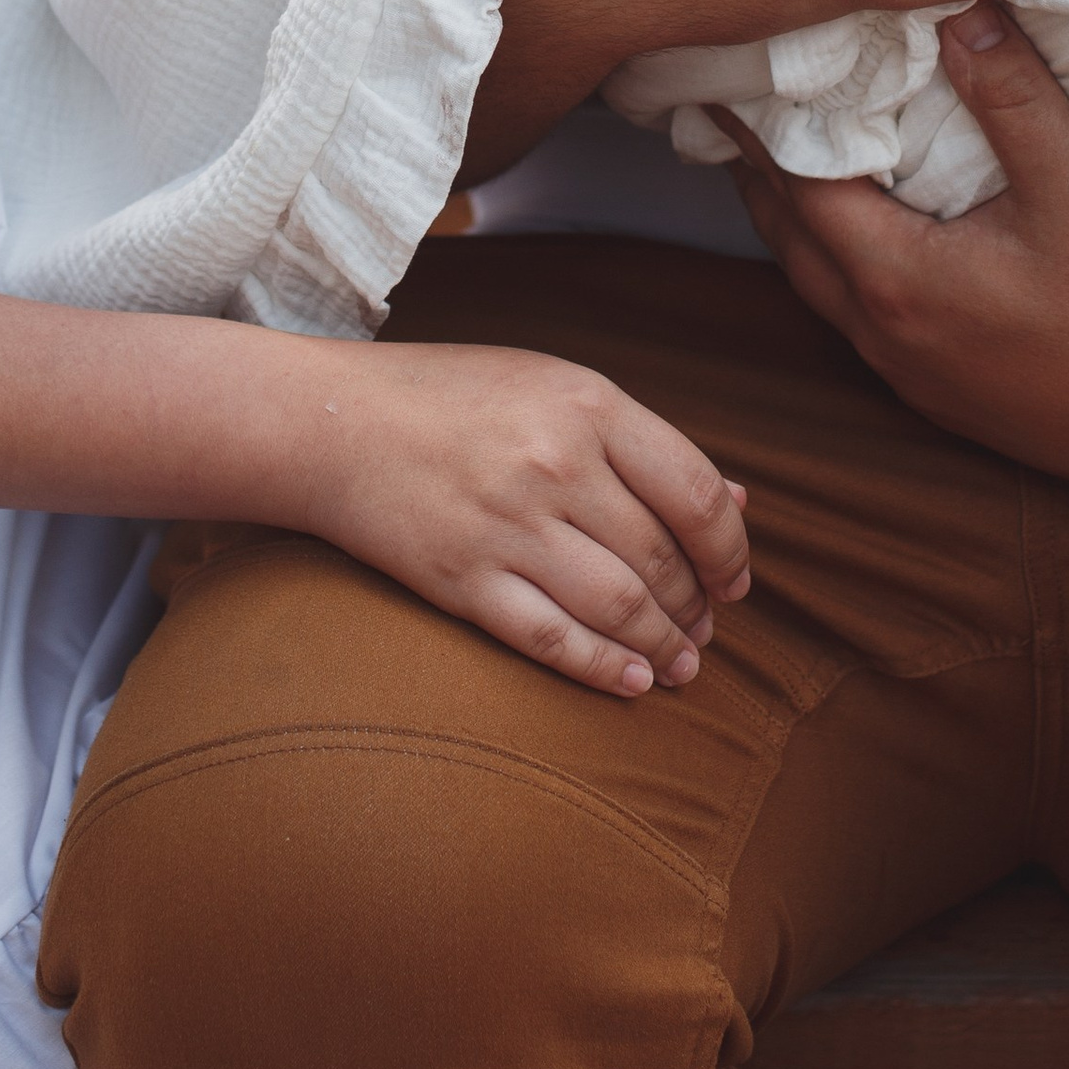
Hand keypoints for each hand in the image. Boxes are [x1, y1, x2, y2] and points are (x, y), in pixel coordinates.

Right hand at [286, 336, 751, 698]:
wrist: (331, 422)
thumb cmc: (450, 397)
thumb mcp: (553, 387)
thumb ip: (641, 442)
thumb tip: (737, 501)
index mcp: (587, 405)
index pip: (695, 493)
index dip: (730, 550)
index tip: (735, 579)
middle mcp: (555, 464)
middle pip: (661, 559)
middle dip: (697, 606)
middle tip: (705, 628)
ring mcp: (509, 527)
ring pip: (620, 607)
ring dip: (665, 646)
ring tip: (681, 663)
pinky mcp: (464, 581)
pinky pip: (555, 640)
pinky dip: (606, 670)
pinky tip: (634, 681)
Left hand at [724, 3, 1068, 486]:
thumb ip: (1015, 99)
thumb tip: (961, 9)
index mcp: (895, 276)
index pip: (796, 180)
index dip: (766, 117)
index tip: (749, 59)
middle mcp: (878, 327)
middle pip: (784, 228)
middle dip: (757, 158)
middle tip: (736, 91)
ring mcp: (899, 364)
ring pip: (811, 272)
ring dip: (788, 207)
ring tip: (776, 143)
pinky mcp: (927, 384)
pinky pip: (848, 304)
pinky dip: (829, 250)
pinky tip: (854, 220)